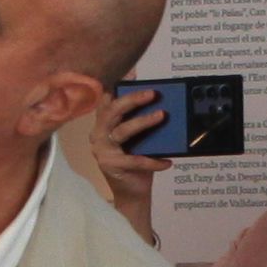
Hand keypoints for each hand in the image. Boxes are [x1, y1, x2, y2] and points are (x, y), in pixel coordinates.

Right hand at [89, 87, 166, 231]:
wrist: (132, 193)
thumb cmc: (136, 162)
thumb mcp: (137, 138)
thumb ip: (139, 121)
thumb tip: (159, 102)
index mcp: (102, 124)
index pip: (107, 100)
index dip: (117, 85)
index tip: (132, 73)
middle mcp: (97, 134)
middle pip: (112, 111)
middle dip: (133, 99)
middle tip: (153, 94)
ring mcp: (102, 150)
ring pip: (122, 131)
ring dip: (143, 122)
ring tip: (162, 116)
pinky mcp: (111, 166)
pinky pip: (135, 159)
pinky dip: (153, 160)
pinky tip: (168, 161)